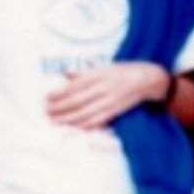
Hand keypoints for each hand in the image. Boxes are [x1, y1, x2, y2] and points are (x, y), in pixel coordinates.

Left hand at [44, 63, 170, 130]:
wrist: (146, 79)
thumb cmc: (123, 71)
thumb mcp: (103, 66)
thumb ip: (84, 72)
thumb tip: (66, 73)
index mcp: (98, 75)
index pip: (74, 86)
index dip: (59, 93)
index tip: (47, 97)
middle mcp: (103, 88)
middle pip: (76, 101)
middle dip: (59, 108)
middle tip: (46, 111)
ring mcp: (109, 101)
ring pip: (84, 113)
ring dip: (67, 119)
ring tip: (54, 120)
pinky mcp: (115, 112)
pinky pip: (96, 121)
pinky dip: (83, 125)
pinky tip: (72, 127)